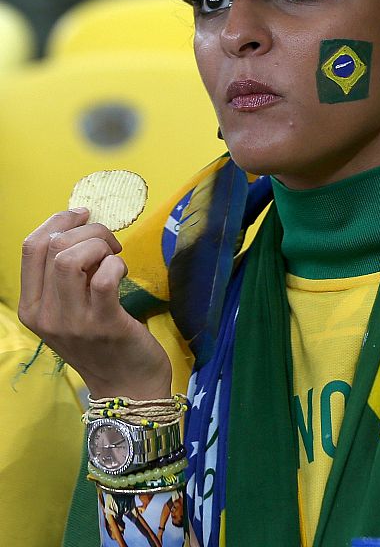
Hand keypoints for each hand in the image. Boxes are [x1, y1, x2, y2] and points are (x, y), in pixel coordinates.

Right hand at [19, 208, 171, 399]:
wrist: (127, 387)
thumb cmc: (103, 342)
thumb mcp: (70, 310)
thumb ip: (66, 277)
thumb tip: (78, 228)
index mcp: (31, 307)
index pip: (30, 247)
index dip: (57, 220)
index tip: (82, 214)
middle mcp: (45, 315)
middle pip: (53, 246)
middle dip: (88, 230)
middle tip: (109, 243)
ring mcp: (72, 322)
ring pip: (71, 258)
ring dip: (100, 245)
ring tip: (113, 257)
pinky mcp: (103, 325)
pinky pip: (104, 276)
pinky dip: (116, 265)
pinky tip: (122, 273)